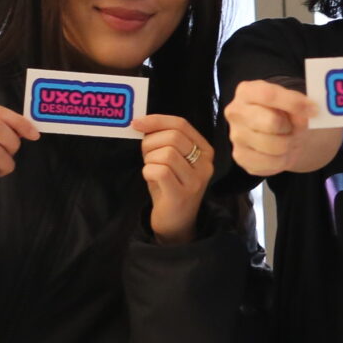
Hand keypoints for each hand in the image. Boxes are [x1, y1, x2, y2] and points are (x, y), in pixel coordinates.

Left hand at [134, 114, 213, 243]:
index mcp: (205, 150)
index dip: (156, 120)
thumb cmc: (169, 186)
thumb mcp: (170, 159)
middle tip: (146, 156)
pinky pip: (159, 171)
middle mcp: (206, 164)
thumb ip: (162, 139)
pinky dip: (148, 172)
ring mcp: (196, 180)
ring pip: (166, 154)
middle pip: (173, 137)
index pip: (181, 124)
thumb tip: (140, 122)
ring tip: (151, 170)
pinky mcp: (182, 195)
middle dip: (150, 143)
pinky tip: (151, 179)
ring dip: (149, 160)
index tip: (137, 123)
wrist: (176, 222)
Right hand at [224, 78, 340, 177]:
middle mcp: (236, 112)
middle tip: (292, 128)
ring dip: (289, 145)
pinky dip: (283, 160)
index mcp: (246, 91)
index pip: (269, 95)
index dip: (294, 103)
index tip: (313, 110)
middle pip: (271, 122)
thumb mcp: (292, 103)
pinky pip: (271, 163)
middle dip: (290, 128)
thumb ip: (298, 104)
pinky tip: (280, 153)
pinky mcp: (241, 157)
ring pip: (274, 146)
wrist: (275, 133)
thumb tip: (308, 111)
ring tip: (287, 140)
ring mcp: (236, 136)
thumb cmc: (282, 113)